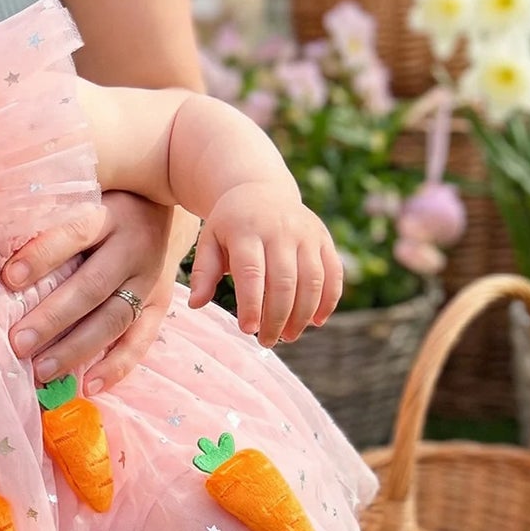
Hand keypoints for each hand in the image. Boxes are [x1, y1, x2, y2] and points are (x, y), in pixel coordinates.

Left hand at [1, 191, 184, 393]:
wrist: (162, 202)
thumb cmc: (101, 200)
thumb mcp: (82, 191)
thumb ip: (48, 209)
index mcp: (108, 214)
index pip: (73, 234)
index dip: (41, 256)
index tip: (8, 278)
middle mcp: (133, 246)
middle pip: (91, 287)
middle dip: (52, 318)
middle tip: (17, 343)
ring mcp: (150, 278)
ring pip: (113, 320)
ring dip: (76, 349)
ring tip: (40, 372)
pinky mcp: (159, 304)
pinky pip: (140, 340)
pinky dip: (115, 367)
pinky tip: (87, 387)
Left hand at [187, 183, 342, 346]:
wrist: (261, 189)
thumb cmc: (230, 224)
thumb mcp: (209, 240)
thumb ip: (204, 272)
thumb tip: (196, 304)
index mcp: (247, 230)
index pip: (252, 272)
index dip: (251, 304)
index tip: (247, 330)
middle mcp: (280, 230)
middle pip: (284, 281)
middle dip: (277, 317)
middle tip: (266, 342)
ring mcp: (306, 233)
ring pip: (312, 280)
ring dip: (303, 314)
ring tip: (288, 336)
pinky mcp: (324, 239)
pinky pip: (333, 273)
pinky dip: (329, 300)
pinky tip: (316, 321)